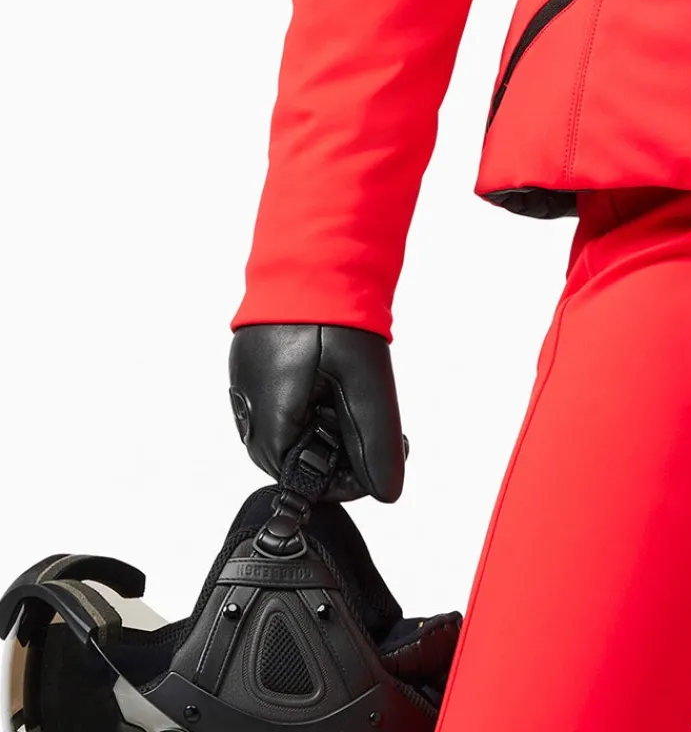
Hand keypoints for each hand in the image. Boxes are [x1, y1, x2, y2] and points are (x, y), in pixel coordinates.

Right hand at [228, 323, 406, 503]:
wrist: (310, 255)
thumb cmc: (330, 313)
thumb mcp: (364, 381)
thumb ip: (374, 439)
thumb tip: (388, 491)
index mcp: (269, 421)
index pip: (305, 482)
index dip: (349, 473)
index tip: (381, 450)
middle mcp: (248, 409)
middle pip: (296, 457)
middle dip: (338, 445)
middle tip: (368, 410)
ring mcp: (246, 386)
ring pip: (290, 429)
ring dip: (327, 420)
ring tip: (352, 387)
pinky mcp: (253, 366)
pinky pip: (282, 401)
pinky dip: (313, 398)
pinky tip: (335, 375)